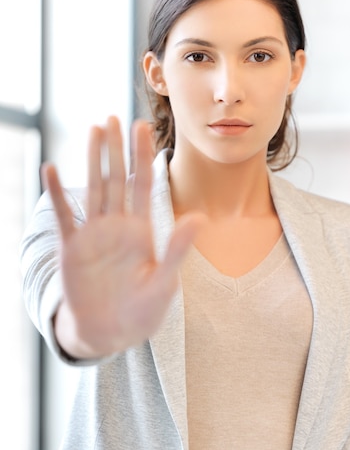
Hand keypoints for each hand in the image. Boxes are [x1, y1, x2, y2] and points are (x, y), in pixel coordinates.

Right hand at [43, 116, 202, 358]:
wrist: (111, 332)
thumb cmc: (141, 312)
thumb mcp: (165, 281)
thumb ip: (177, 249)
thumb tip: (199, 217)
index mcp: (142, 231)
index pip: (143, 184)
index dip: (143, 156)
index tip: (143, 128)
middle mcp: (118, 226)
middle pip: (117, 178)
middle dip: (117, 148)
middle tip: (114, 117)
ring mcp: (94, 235)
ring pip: (93, 189)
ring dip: (93, 160)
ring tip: (92, 130)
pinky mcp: (71, 248)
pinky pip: (63, 216)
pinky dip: (56, 194)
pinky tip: (51, 169)